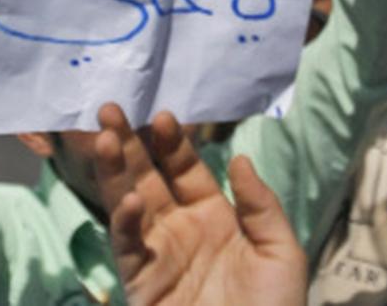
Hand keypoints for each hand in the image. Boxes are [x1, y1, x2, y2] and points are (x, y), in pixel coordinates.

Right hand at [95, 105, 305, 305]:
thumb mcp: (282, 252)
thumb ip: (261, 204)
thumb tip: (239, 157)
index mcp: (215, 216)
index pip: (186, 168)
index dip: (173, 142)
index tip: (163, 115)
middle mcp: (181, 227)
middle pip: (149, 175)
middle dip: (129, 143)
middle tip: (111, 107)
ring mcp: (157, 252)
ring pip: (129, 201)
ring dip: (115, 170)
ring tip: (104, 136)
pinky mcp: (141, 280)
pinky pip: (128, 244)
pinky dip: (125, 220)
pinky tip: (129, 197)